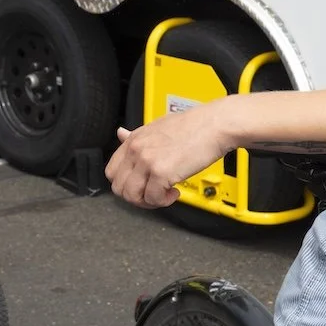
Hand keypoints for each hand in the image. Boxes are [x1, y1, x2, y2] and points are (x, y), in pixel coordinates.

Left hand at [105, 105, 233, 208]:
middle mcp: (136, 150)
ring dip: (148, 201)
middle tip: (152, 194)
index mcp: (133, 140)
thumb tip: (120, 133)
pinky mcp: (162, 173)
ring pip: (132, 196)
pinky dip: (164, 201)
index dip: (125, 184)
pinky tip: (175, 192)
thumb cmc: (192, 126)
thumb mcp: (157, 127)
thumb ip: (136, 136)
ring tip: (164, 194)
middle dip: (136, 196)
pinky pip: (153, 199)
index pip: (111, 171)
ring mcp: (147, 161)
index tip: (140, 186)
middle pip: (119, 188)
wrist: (214, 124)